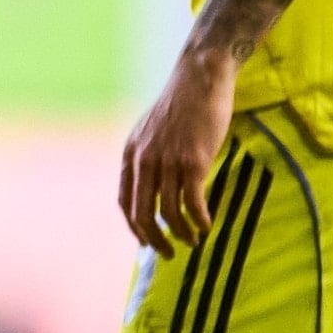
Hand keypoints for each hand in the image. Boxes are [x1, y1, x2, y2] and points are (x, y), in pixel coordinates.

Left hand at [119, 44, 241, 254]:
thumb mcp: (152, 131)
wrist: (200, 78)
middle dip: (155, 240)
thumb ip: (148, 156)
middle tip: (170, 254)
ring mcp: (168, 162)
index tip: (147, 242)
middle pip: (142, 214)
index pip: (125, 202)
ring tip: (195, 240)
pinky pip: (193, 203)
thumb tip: (153, 185)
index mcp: (131, 154)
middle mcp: (145, 160)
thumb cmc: (181, 104)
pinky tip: (208, 226)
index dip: (135, 228)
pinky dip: (200, 220)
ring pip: (170, 212)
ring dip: (182, 233)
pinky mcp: (194, 161)